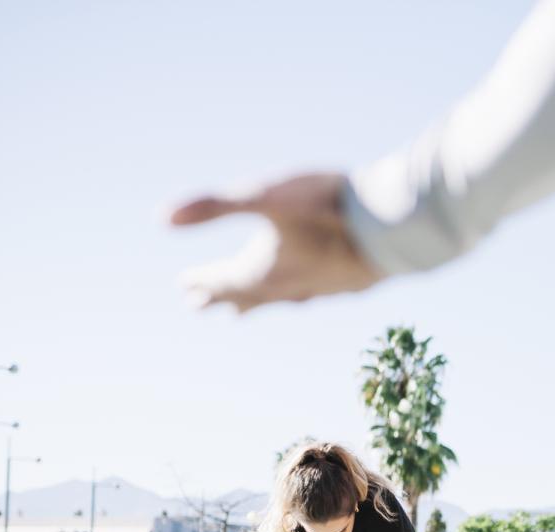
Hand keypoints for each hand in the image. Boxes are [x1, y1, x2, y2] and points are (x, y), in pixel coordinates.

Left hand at [170, 172, 381, 312]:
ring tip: (246, 311)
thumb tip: (162, 218)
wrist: (391, 230)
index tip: (183, 284)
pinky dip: (296, 295)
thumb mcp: (265, 197)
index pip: (221, 280)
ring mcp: (318, 288)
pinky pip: (310, 295)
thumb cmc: (327, 209)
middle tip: (199, 307)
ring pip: (279, 300)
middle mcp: (287, 286)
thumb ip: (216, 206)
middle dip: (222, 298)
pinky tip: (308, 291)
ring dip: (257, 303)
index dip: (200, 280)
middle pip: (246, 296)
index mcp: (262, 270)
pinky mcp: (345, 285)